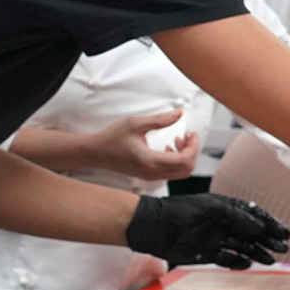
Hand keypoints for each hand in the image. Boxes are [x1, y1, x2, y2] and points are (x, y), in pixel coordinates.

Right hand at [81, 110, 198, 182]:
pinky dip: (176, 161)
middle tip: (187, 136)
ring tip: (177, 140)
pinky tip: (168, 148)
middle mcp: (153, 173)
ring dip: (184, 156)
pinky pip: (171, 172)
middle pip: (186, 169)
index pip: (184, 160)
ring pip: (180, 172)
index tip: (190, 133)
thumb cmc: (112, 138)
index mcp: (151, 161)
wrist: (96, 152)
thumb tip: (179, 114)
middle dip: (191, 151)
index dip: (193, 146)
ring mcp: (151, 176)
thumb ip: (160, 119)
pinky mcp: (148, 176)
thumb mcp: (135, 123)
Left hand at [126, 193, 289, 269]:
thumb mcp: (211, 210)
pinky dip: (238, 262)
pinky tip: (247, 264)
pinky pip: (227, 259)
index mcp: (225, 208)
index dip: (270, 224)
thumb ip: (237, 217)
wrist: (154, 228)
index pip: (253, 215)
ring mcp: (215, 239)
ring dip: (257, 253)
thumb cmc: (180, 212)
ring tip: (270, 260)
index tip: (284, 233)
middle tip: (283, 248)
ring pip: (242, 247)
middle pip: (251, 233)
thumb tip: (260, 228)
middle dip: (268, 240)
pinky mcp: (206, 253)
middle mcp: (222, 223)